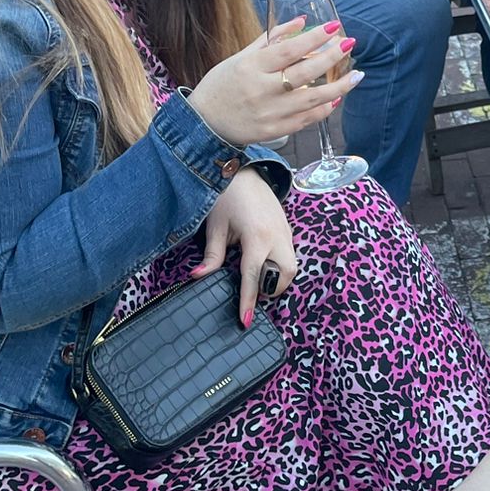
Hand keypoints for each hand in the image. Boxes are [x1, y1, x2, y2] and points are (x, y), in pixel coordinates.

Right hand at [185, 17, 360, 146]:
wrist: (204, 124)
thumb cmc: (223, 84)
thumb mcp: (241, 57)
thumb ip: (271, 38)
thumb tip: (302, 22)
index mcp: (251, 67)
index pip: (289, 50)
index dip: (314, 38)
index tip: (334, 27)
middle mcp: (261, 90)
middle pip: (306, 72)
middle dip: (332, 56)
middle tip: (349, 43)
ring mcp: (269, 113)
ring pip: (313, 99)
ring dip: (339, 86)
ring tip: (356, 75)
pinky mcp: (275, 131)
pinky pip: (307, 119)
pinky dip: (324, 108)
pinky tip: (336, 97)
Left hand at [194, 172, 296, 325]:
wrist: (243, 169)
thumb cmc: (227, 195)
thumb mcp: (215, 227)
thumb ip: (212, 255)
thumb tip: (198, 277)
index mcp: (257, 236)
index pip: (254, 276)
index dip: (249, 300)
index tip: (246, 320)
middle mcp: (277, 236)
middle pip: (284, 276)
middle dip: (271, 290)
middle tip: (251, 293)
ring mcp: (286, 232)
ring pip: (291, 267)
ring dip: (277, 278)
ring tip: (257, 279)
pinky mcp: (287, 229)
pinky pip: (289, 255)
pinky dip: (278, 266)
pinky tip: (262, 264)